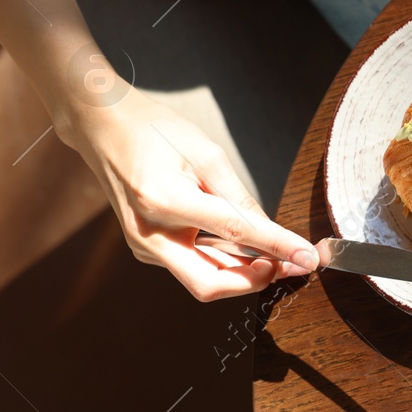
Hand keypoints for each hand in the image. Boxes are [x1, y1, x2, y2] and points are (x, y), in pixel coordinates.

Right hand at [62, 90, 317, 300]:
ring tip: (281, 258)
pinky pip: (192, 266)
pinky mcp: (147, 248)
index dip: (278, 248)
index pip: (234, 234)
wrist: (102, 127)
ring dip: (244, 275)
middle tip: (292, 266)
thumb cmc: (152, 131)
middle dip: (256, 280)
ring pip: (203, 280)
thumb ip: (241, 198)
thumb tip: (275, 233)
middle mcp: (148, 233)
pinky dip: (225, 264)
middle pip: (210, 284)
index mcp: (163, 200)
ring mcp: (143, 245)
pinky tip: (249, 252)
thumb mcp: (207, 154)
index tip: (309, 257)